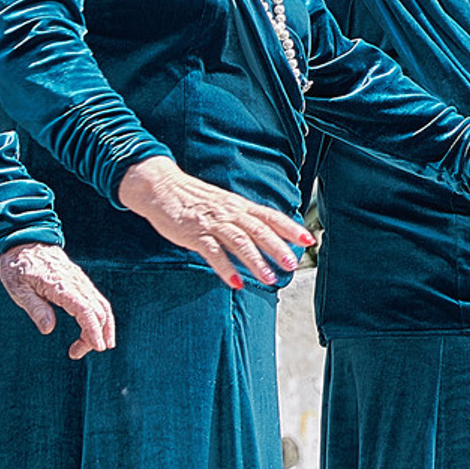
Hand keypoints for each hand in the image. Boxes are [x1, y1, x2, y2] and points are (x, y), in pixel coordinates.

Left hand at [0, 243, 114, 357]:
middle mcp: (76, 282)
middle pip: (98, 311)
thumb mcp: (18, 289)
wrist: (24, 242)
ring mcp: (81, 281)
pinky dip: (99, 316)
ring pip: (101, 305)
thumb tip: (48, 329)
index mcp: (61, 285)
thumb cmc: (17, 267)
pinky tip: (93, 327)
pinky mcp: (80, 281)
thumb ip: (36, 308)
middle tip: (77, 353)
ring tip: (94, 345)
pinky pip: (97, 300)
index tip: (97, 347)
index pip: (85, 310)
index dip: (93, 330)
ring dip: (102, 327)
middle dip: (96, 335)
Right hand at [119, 156, 313, 287]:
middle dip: (278, 247)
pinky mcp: (194, 234)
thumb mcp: (224, 205)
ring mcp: (212, 223)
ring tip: (269, 278)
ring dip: (256, 261)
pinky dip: (226, 268)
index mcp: (239, 206)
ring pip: (240, 241)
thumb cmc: (194, 199)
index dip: (290, 228)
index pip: (270, 216)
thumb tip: (265, 234)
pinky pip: (212, 252)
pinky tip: (236, 282)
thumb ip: (243, 218)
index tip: (308, 240)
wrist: (161, 186)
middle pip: (259, 230)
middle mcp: (230, 213)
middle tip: (292, 264)